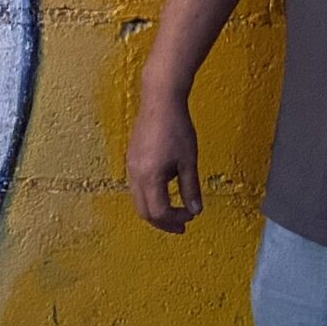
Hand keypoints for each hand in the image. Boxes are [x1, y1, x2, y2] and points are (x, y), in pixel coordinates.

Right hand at [125, 87, 202, 233]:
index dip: (175, 219)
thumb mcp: (188, 160)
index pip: (159, 212)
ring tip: (173, 211)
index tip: (191, 215)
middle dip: (163, 222)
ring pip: (138, 200)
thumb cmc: (176, 127)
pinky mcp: (132, 158)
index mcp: (150, 177)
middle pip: (144, 211)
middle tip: (181, 225)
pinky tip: (164, 191)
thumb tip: (196, 210)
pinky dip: (150, 197)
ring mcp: (130, 166)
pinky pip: (136, 187)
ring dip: (155, 210)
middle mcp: (135, 174)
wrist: (160, 99)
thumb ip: (190, 188)